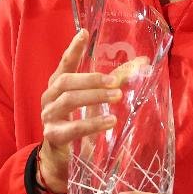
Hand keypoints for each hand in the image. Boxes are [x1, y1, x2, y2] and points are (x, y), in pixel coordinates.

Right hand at [38, 29, 119, 193]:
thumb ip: (114, 82)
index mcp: (57, 86)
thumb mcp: (95, 102)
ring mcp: (48, 117)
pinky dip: (92, 123)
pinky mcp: (54, 136)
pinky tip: (110, 122)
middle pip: (65, 81)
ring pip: (68, 101)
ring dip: (94, 97)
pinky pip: (73, 128)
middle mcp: (49, 98)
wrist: (62, 160)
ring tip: (116, 97)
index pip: (65, 63)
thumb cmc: (79, 124)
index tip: (84, 33)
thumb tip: (144, 62)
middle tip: (115, 82)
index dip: (74, 49)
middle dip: (91, 79)